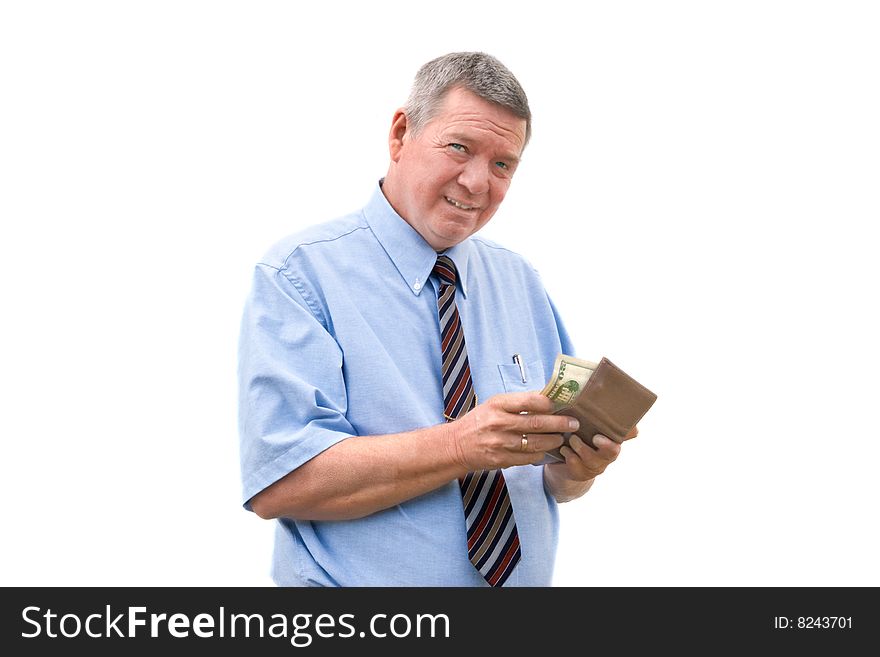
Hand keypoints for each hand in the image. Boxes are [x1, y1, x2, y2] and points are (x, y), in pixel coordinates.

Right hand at [448, 392, 575, 470]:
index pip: (529, 401)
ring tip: (562, 438)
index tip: (560, 404)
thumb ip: (517, 403)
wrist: (456, 445)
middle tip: (574, 423)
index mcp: (498, 405)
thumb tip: (546, 398)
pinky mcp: (501, 459)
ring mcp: (500, 443)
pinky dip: (539, 454)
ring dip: (553, 441)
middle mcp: (499, 423)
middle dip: (559, 423)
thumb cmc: (478, 422)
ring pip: (536, 443)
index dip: (548, 403)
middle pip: (536, 423)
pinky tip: (545, 450)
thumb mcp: (493, 405)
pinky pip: (528, 457)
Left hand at [542, 424, 638, 501]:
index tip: (605, 433)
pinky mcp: (579, 474)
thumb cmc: (578, 438)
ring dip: (582, 449)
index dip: (621, 435)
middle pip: (612, 452)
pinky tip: (564, 451)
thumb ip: (601, 418)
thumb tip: (610, 397)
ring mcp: (594, 467)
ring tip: (572, 441)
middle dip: (604, 446)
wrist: (565, 462)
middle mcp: (606, 456)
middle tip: (594, 438)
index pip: (626, 436)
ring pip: (593, 460)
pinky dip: (570, 458)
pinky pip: (577, 468)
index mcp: (612, 439)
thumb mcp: (589, 427)